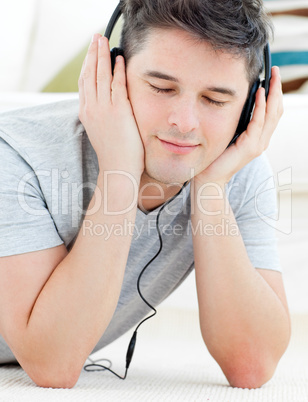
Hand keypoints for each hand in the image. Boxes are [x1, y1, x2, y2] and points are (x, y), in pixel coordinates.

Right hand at [78, 34, 143, 179]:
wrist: (117, 170)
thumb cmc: (114, 154)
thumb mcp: (102, 132)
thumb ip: (101, 116)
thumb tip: (107, 106)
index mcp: (87, 113)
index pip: (84, 83)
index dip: (87, 64)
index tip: (91, 52)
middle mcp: (92, 108)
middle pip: (89, 74)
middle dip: (92, 53)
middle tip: (96, 38)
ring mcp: (104, 109)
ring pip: (100, 75)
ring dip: (102, 55)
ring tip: (104, 40)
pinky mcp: (119, 111)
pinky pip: (117, 84)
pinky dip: (117, 70)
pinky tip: (119, 59)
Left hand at [193, 66, 282, 186]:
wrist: (209, 177)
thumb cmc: (216, 155)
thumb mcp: (229, 133)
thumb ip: (237, 121)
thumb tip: (237, 99)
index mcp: (258, 137)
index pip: (272, 112)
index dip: (274, 93)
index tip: (272, 75)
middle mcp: (262, 140)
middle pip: (276, 110)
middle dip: (277, 89)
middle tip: (276, 70)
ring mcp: (258, 144)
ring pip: (271, 114)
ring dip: (273, 93)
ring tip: (272, 76)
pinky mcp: (250, 147)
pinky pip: (258, 122)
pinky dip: (261, 106)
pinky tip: (260, 92)